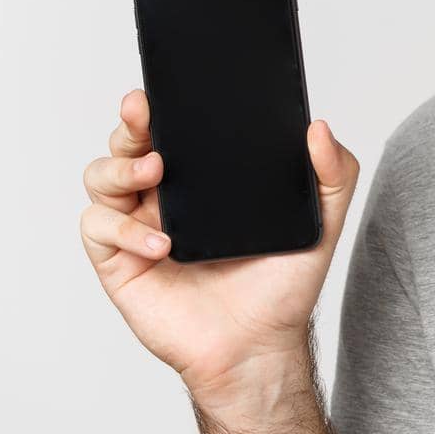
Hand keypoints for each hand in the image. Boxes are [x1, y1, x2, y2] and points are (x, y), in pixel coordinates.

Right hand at [79, 88, 359, 405]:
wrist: (260, 345)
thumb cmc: (283, 284)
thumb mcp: (322, 221)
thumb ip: (334, 172)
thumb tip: (319, 126)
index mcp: (207, 177)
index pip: (175, 127)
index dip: (163, 105)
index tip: (163, 89)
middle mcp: (167, 195)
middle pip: (129, 142)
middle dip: (131, 122)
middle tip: (146, 115)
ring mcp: (139, 225)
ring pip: (101, 177)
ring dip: (120, 167)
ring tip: (155, 172)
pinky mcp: (120, 261)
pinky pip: (100, 229)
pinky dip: (127, 229)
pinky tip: (163, 241)